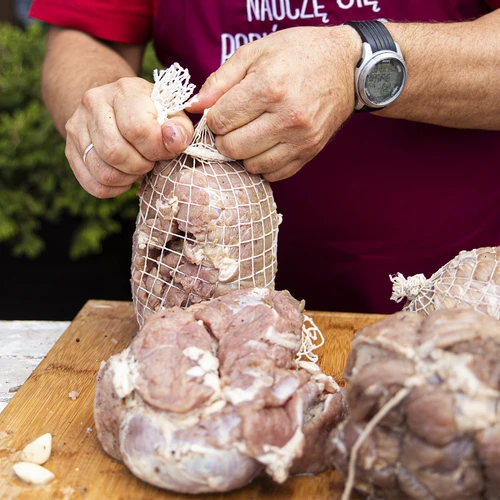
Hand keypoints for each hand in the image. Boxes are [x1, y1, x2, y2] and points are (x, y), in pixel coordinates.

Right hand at [65, 77, 193, 197]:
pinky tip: (124, 177)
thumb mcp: (172, 113)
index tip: (165, 151)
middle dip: (141, 165)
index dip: (157, 149)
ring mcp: (76, 127)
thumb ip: (180, 128)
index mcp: (124, 90)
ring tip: (138, 168)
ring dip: (128, 178)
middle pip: (116, 152)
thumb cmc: (151, 114)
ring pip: (104, 172)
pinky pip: (93, 185)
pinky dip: (114, 189)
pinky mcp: (70, 150)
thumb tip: (174, 141)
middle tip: (151, 161)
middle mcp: (93, 103)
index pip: (138, 129)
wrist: (115, 107)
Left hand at [189, 26, 360, 181]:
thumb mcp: (256, 53)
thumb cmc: (298, 54)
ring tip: (250, 133)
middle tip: (232, 125)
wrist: (347, 67)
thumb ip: (220, 80)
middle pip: (232, 147)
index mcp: (270, 87)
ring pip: (252, 165)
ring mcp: (301, 139)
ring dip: (243, 153)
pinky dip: (263, 163)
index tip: (220, 112)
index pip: (220, 121)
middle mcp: (288, 117)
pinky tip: (266, 144)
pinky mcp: (310, 153)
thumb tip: (195, 107)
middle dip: (224, 138)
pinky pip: (274, 174)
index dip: (213, 118)